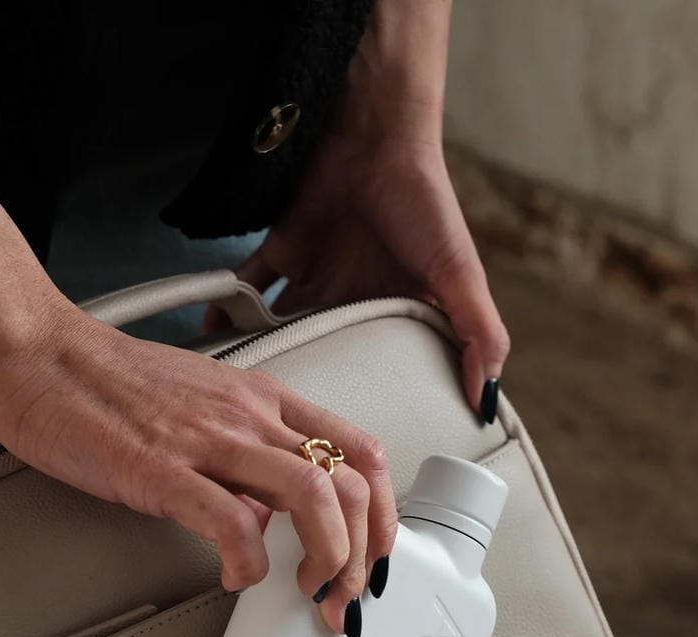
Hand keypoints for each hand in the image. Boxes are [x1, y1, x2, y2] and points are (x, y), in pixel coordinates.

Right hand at [0, 296, 397, 636]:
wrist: (37, 353)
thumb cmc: (105, 383)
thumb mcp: (200, 409)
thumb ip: (243, 457)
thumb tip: (265, 516)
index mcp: (263, 400)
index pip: (360, 452)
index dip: (385, 516)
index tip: (374, 559)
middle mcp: (249, 416)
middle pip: (351, 483)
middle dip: (363, 555)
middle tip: (345, 595)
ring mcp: (209, 441)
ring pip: (312, 497)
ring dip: (328, 558)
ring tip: (308, 592)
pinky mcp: (163, 470)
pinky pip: (232, 523)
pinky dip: (248, 564)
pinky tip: (236, 578)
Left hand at [216, 4, 508, 420]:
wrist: (376, 131)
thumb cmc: (423, 198)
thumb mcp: (458, 273)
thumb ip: (478, 330)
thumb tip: (486, 395)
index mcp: (395, 311)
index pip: (383, 368)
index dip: (373, 401)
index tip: (356, 443)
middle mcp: (352, 300)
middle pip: (326, 357)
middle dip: (309, 390)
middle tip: (289, 434)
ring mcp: (314, 277)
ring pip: (282, 331)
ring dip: (265, 357)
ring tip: (244, 402)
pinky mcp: (282, 250)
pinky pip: (245, 287)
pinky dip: (224, 311)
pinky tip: (211, 342)